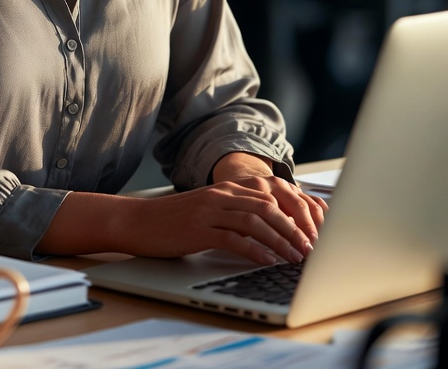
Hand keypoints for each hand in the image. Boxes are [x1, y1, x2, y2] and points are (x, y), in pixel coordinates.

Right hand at [131, 175, 324, 264]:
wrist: (137, 220)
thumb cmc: (173, 219)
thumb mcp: (208, 208)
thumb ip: (234, 211)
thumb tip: (268, 228)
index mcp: (226, 187)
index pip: (270, 195)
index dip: (293, 213)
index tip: (309, 231)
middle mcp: (221, 195)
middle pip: (268, 207)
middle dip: (294, 228)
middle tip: (310, 248)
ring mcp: (210, 211)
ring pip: (255, 221)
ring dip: (280, 241)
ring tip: (295, 257)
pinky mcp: (199, 230)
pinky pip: (234, 239)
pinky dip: (255, 250)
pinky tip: (267, 261)